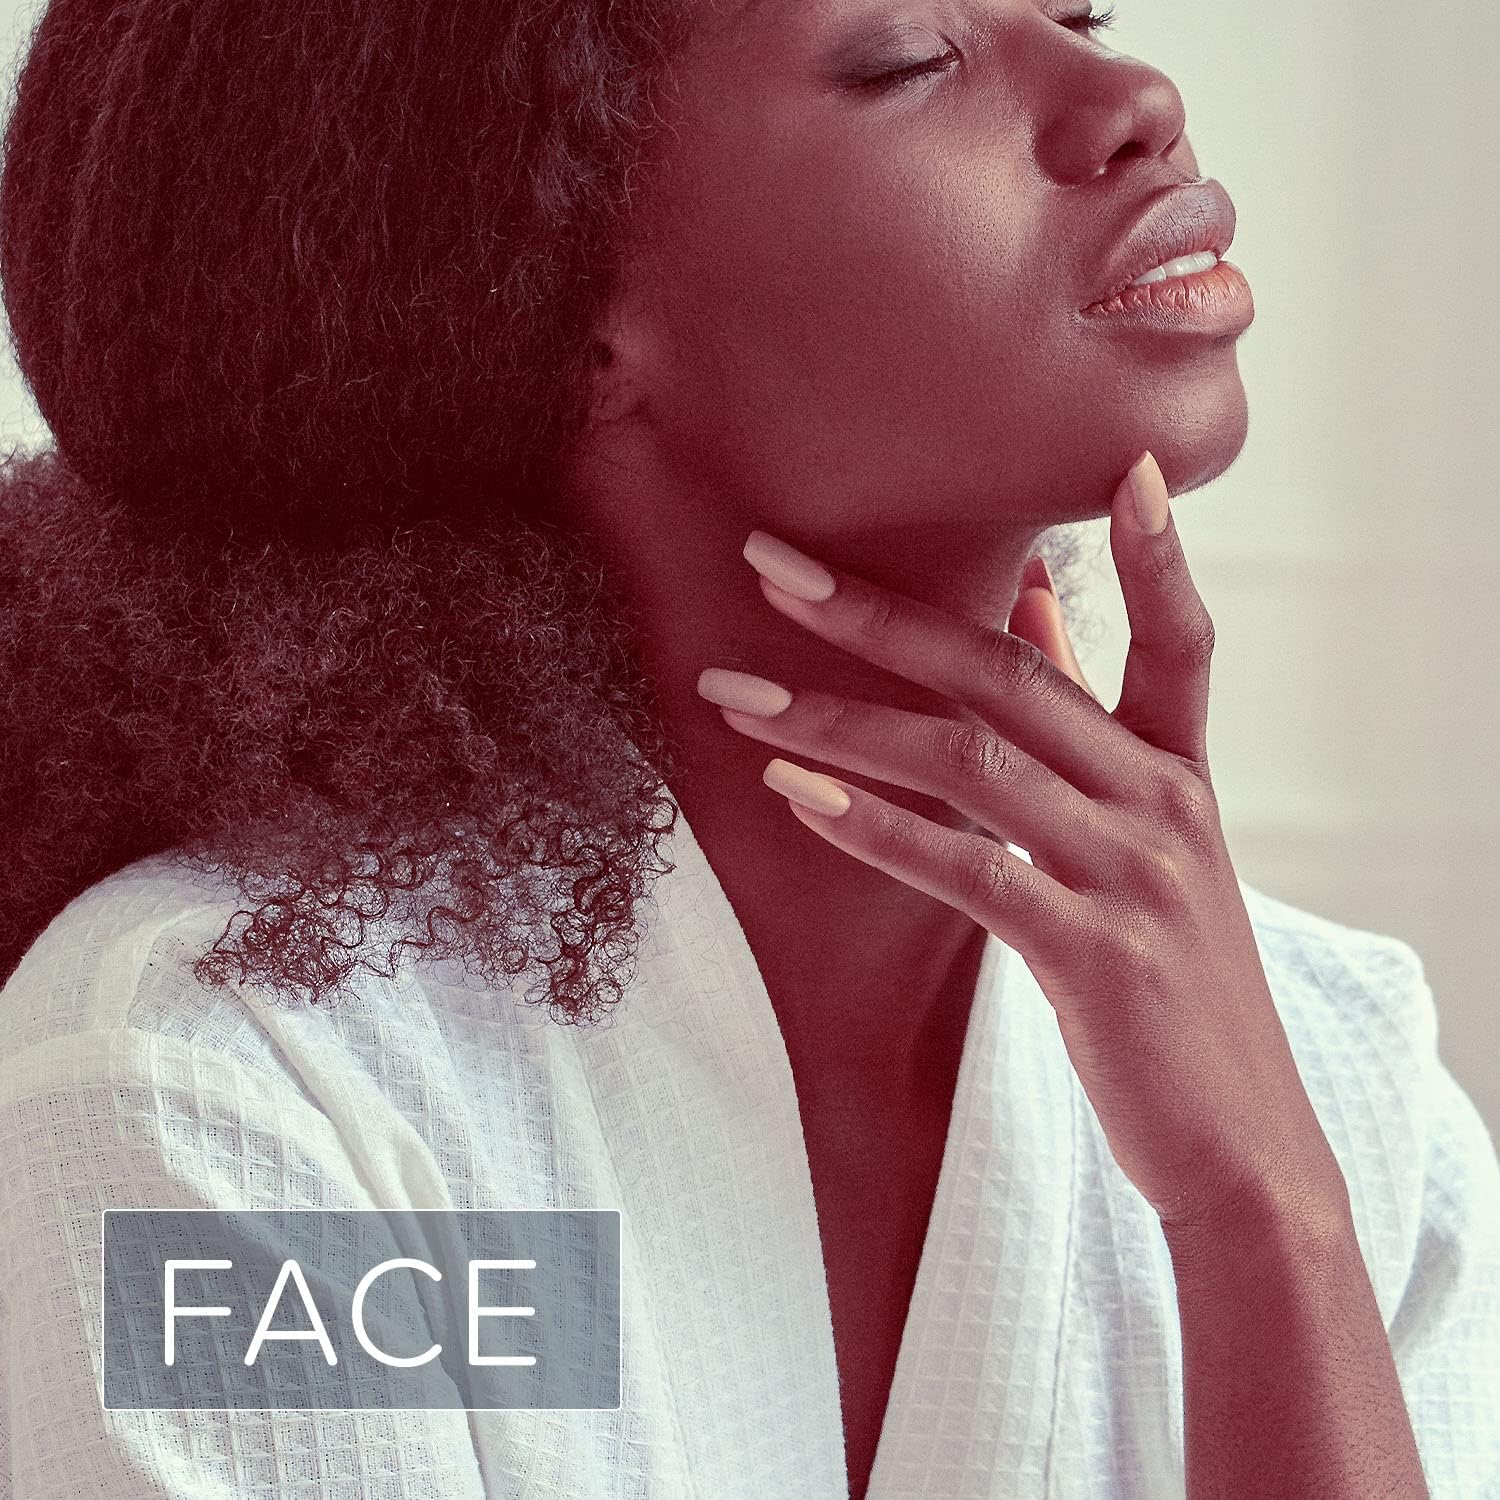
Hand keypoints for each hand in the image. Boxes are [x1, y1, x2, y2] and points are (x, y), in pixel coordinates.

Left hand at [697, 452, 1348, 1239]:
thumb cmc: (1173, 983)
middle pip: (1011, 678)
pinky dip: (875, 827)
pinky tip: (794, 794)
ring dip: (839, 720)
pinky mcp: (1094, 954)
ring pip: (970, 764)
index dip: (1158, 557)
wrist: (1239, 1141)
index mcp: (1178, 773)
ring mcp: (1132, 875)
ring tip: (733, 693)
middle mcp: (1162, 804)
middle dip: (881, 616)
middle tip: (772, 563)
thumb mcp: (1154, 846)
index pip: (1181, 642)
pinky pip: (968, 871)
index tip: (1123, 471)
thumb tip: (1039, 604)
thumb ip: (1093, 720)